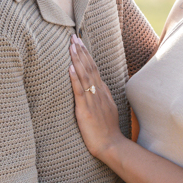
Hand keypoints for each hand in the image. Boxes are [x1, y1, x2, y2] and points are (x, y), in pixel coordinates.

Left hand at [68, 35, 122, 158]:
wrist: (112, 145)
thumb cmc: (107, 130)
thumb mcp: (106, 109)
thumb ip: (101, 97)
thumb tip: (96, 87)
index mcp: (103, 92)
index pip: (94, 68)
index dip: (86, 55)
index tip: (79, 42)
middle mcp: (99, 93)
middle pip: (90, 68)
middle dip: (81, 51)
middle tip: (73, 37)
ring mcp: (93, 101)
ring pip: (85, 76)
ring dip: (77, 60)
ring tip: (71, 46)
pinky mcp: (85, 110)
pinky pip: (80, 92)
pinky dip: (75, 79)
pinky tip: (70, 69)